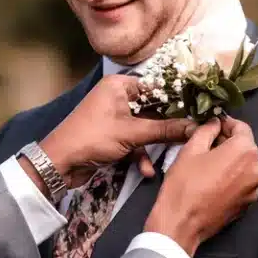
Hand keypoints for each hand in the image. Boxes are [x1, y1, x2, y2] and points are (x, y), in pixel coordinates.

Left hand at [38, 75, 193, 190]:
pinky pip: (133, 142)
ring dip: (154, 145)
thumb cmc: (92, 138)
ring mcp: (114, 119)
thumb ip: (165, 130)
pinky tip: (146, 171)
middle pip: (153, 109)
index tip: (198, 110)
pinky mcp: (112, 137)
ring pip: (145, 128)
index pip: (156, 86)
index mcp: (119, 86)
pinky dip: (139, 155)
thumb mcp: (132, 134)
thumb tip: (196, 126)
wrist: (59, 164)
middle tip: (192, 133)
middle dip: (168, 126)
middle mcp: (117, 98)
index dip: (177, 99)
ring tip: (173, 155)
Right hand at [144, 118, 257, 255]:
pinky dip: (231, 179)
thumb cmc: (184, 184)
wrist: (182, 224)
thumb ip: (207, 130)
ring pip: (244, 166)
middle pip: (245, 148)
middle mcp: (257, 169)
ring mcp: (255, 189)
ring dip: (230, 162)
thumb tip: (215, 123)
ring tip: (208, 167)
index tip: (213, 125)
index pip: (242, 127)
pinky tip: (213, 183)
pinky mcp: (248, 204)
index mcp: (245, 151)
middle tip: (206, 146)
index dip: (226, 123)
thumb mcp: (191, 149)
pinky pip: (242, 183)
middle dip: (228, 144)